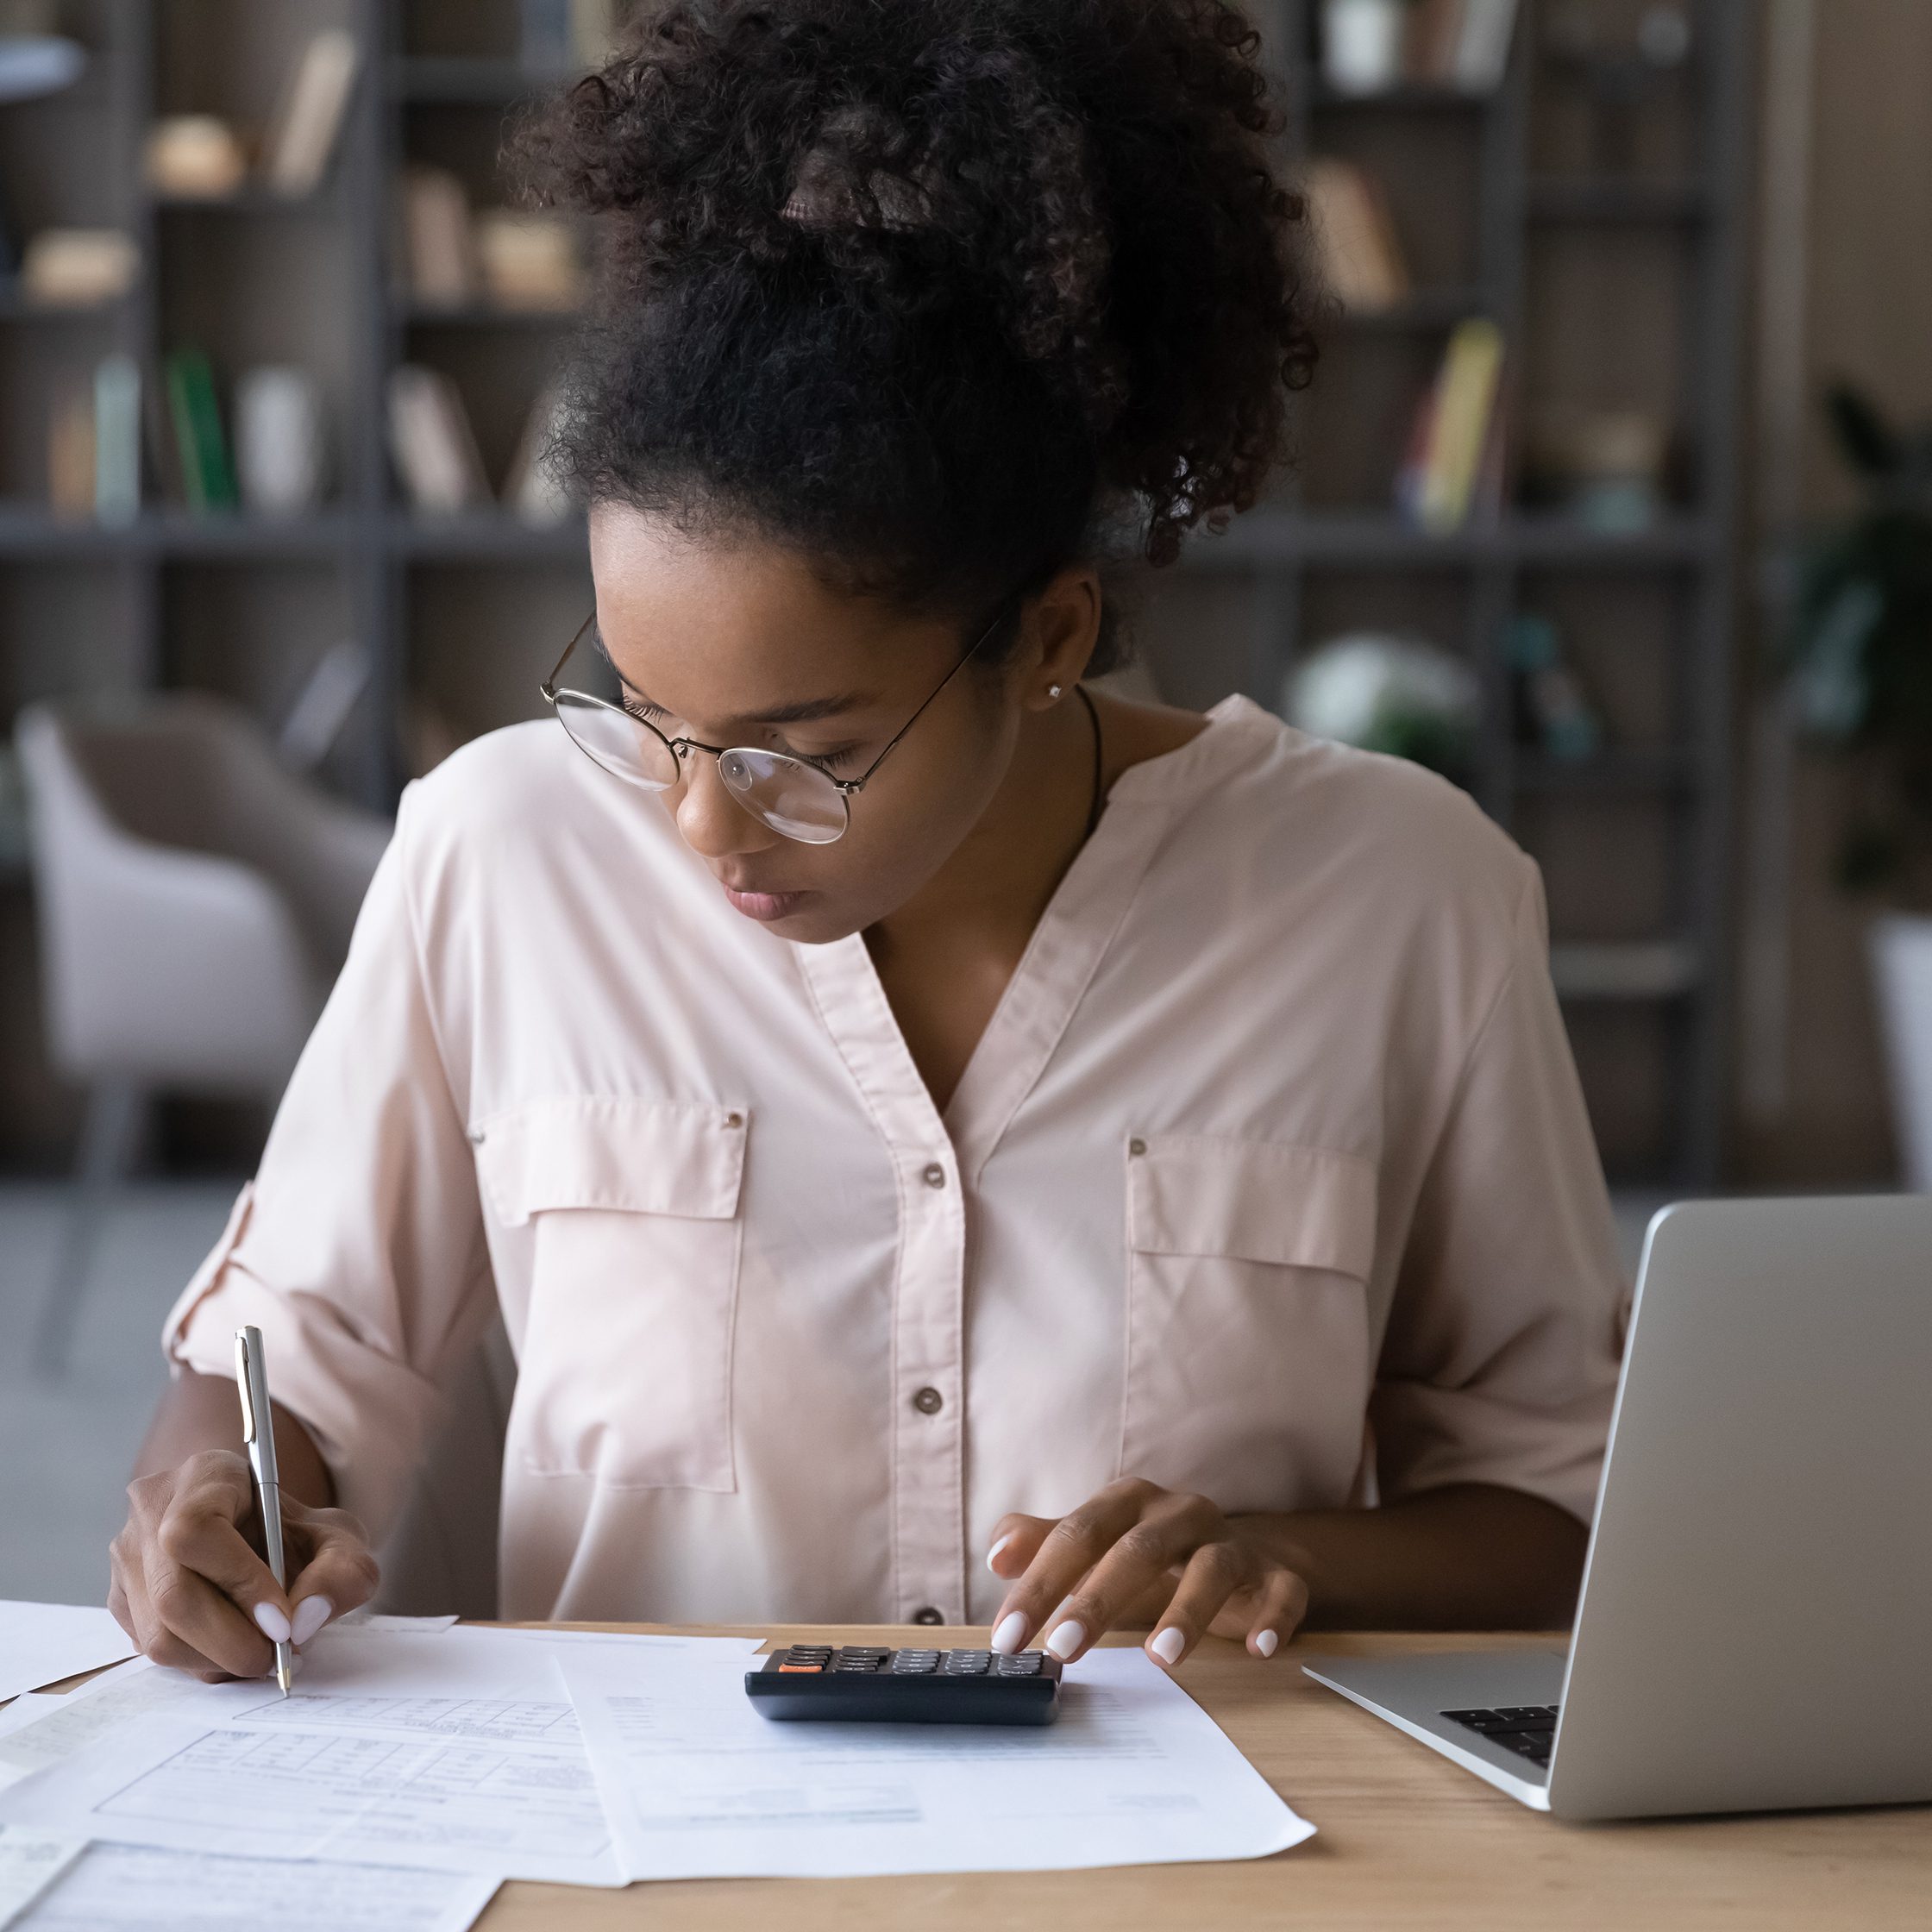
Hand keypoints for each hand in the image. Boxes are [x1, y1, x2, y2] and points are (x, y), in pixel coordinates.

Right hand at [108, 1450, 379, 1681]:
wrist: (265, 1537)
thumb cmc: (297, 1533)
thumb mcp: (340, 1540)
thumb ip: (341, 1572)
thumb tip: (303, 1620)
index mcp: (203, 1475)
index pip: (196, 1530)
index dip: (239, 1582)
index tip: (283, 1620)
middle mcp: (151, 1511)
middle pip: (173, 1595)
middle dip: (232, 1640)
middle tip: (278, 1655)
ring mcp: (127, 1557)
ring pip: (157, 1635)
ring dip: (217, 1660)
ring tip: (262, 1651)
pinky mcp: (121, 1600)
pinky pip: (151, 1650)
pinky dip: (200, 1663)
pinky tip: (233, 1647)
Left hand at [985, 1478, 1306, 1670]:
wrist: (1238, 1554)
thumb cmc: (1150, 1555)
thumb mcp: (1094, 1546)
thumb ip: (1044, 1544)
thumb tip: (998, 1554)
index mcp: (1130, 1503)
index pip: (1078, 1534)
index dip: (1040, 1583)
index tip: (1008, 1636)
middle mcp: (1181, 1513)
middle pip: (1138, 1549)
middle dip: (1098, 1599)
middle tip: (1063, 1649)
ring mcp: (1232, 1543)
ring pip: (1212, 1568)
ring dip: (1187, 1612)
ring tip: (1161, 1658)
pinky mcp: (1276, 1576)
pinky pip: (1281, 1592)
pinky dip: (1273, 1618)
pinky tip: (1258, 1649)